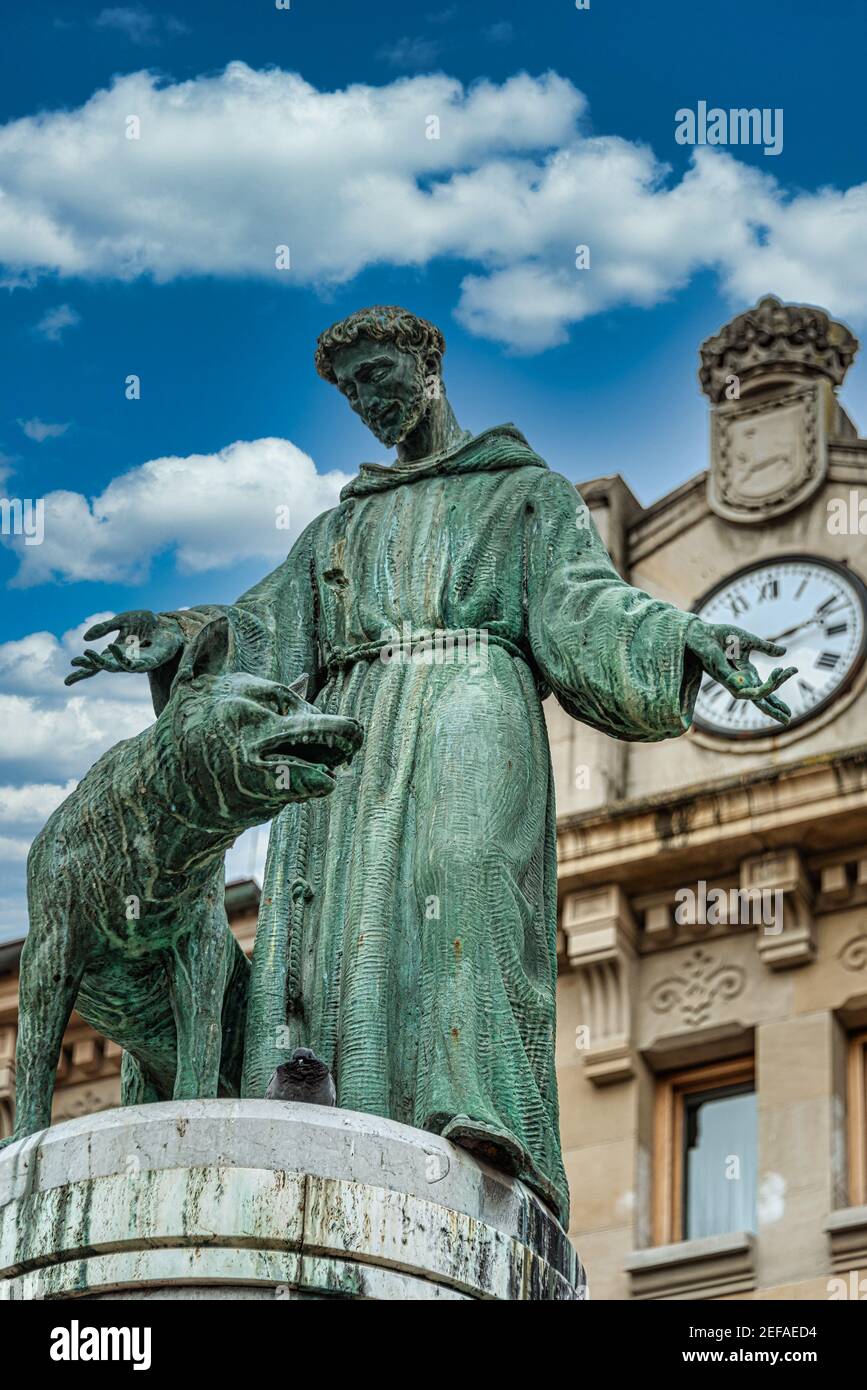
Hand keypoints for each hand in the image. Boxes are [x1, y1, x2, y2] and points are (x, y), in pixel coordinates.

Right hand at [64, 610, 183, 685]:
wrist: (168, 624)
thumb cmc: (146, 623)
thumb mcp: (121, 621)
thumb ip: (104, 628)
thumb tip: (84, 638)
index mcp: (115, 651)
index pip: (96, 663)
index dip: (83, 667)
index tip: (69, 670)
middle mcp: (123, 659)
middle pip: (103, 667)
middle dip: (88, 665)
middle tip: (76, 661)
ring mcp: (136, 662)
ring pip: (116, 668)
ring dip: (101, 662)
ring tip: (89, 655)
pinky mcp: (149, 662)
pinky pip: (133, 664)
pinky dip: (122, 657)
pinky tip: (113, 648)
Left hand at [685, 619, 797, 725]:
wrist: (702, 632)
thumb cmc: (721, 637)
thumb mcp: (749, 641)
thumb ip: (766, 648)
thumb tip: (784, 653)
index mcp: (747, 674)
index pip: (764, 691)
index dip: (776, 702)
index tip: (789, 711)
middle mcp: (740, 681)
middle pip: (759, 700)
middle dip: (774, 709)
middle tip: (788, 717)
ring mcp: (731, 681)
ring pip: (753, 695)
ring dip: (770, 687)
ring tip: (782, 672)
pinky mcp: (722, 677)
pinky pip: (739, 688)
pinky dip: (750, 685)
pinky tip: (763, 684)